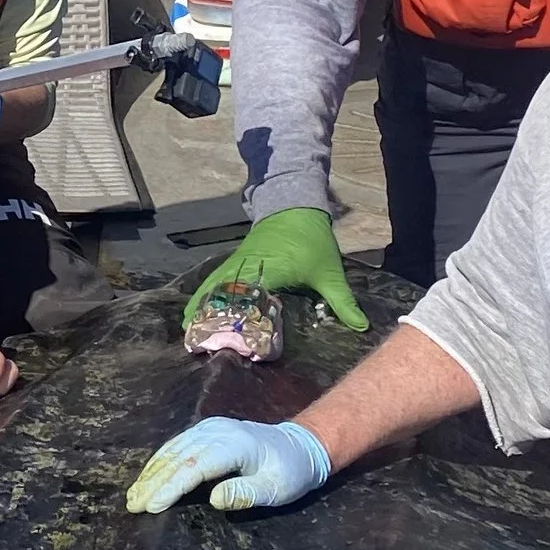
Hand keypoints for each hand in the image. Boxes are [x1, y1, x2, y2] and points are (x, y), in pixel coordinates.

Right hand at [126, 416, 332, 516]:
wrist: (301, 445)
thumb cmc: (291, 472)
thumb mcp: (277, 489)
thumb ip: (246, 493)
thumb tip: (213, 499)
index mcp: (235, 445)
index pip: (194, 467)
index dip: (171, 487)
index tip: (151, 506)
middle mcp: (218, 432)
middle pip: (178, 458)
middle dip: (152, 482)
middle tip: (133, 506)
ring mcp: (211, 428)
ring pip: (173, 450)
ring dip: (151, 473)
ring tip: (133, 496)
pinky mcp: (208, 430)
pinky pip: (177, 445)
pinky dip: (160, 462)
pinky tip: (149, 476)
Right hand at [184, 207, 367, 334]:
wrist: (295, 204)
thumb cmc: (312, 239)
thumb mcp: (329, 271)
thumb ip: (342, 301)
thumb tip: (360, 327)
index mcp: (267, 271)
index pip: (246, 300)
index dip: (234, 322)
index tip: (225, 344)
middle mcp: (246, 267)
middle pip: (220, 295)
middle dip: (207, 319)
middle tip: (196, 345)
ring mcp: (236, 262)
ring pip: (213, 286)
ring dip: (201, 307)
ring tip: (189, 334)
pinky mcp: (234, 261)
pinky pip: (215, 280)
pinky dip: (205, 295)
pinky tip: (197, 311)